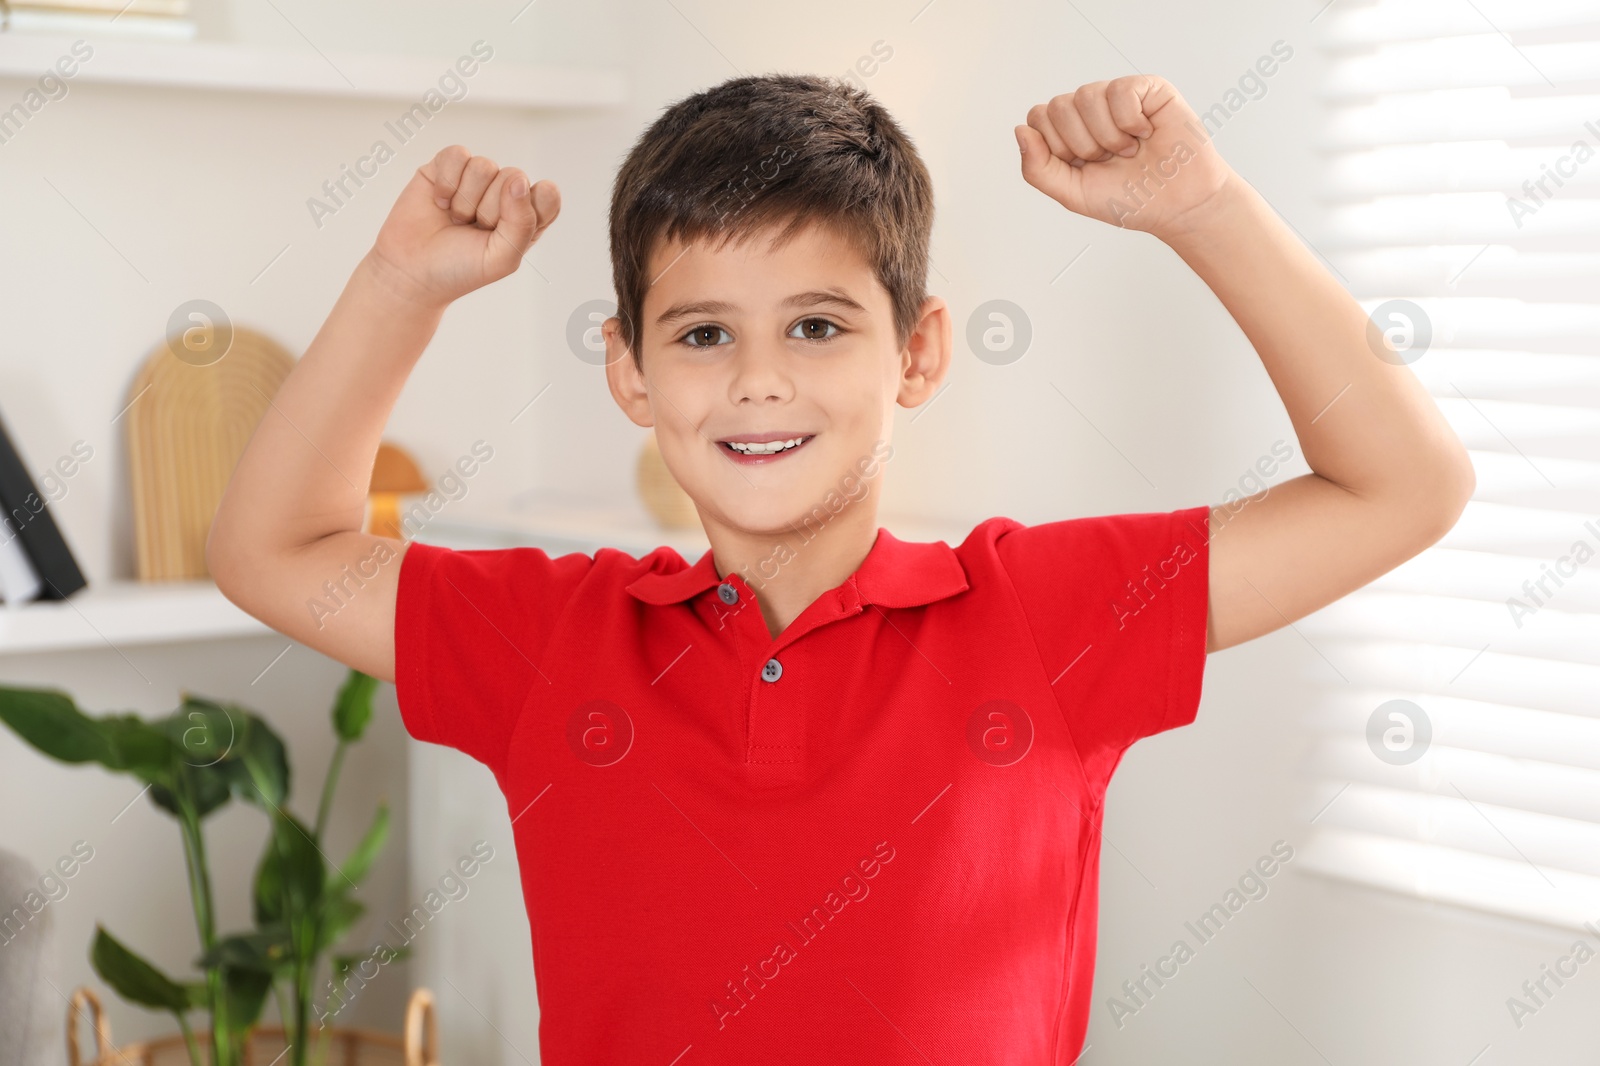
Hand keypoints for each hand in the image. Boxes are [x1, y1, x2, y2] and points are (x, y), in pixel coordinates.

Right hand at [367, 145, 560, 307]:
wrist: (410, 271)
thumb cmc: (460, 269)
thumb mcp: (502, 258)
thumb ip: (522, 223)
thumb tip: (519, 179)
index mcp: (526, 218)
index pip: (547, 195)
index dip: (528, 208)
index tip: (506, 229)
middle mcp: (504, 194)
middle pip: (514, 177)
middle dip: (489, 210)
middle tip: (472, 230)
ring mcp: (475, 179)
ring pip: (484, 166)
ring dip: (465, 199)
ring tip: (455, 219)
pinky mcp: (446, 166)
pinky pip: (457, 155)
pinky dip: (446, 183)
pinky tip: (439, 202)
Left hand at [1015, 76, 1234, 238]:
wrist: (1177, 205)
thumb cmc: (1130, 199)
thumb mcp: (1072, 193)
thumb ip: (1038, 168)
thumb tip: (1020, 131)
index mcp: (1068, 132)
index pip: (1038, 118)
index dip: (1057, 147)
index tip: (1083, 167)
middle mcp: (1089, 110)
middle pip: (1058, 107)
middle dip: (1083, 145)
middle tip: (1111, 160)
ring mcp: (1117, 96)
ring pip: (1085, 96)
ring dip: (1108, 136)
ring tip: (1129, 150)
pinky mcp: (1147, 88)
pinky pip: (1119, 91)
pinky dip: (1130, 122)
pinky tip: (1145, 134)